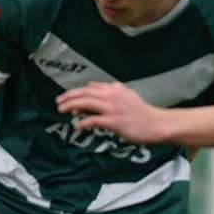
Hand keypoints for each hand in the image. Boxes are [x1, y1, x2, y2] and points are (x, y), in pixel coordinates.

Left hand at [54, 82, 169, 145]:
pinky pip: (93, 120)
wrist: (156, 124)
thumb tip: (92, 86)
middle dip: (69, 97)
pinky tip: (77, 126)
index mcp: (114, 89)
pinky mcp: (114, 121)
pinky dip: (83, 122)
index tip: (66, 97)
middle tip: (58, 102)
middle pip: (85, 93)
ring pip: (86, 103)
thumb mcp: (126, 95)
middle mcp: (112, 96)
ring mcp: (112, 108)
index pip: (90, 88)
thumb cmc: (141, 113)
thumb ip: (109, 90)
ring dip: (71, 106)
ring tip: (62, 110)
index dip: (76, 92)